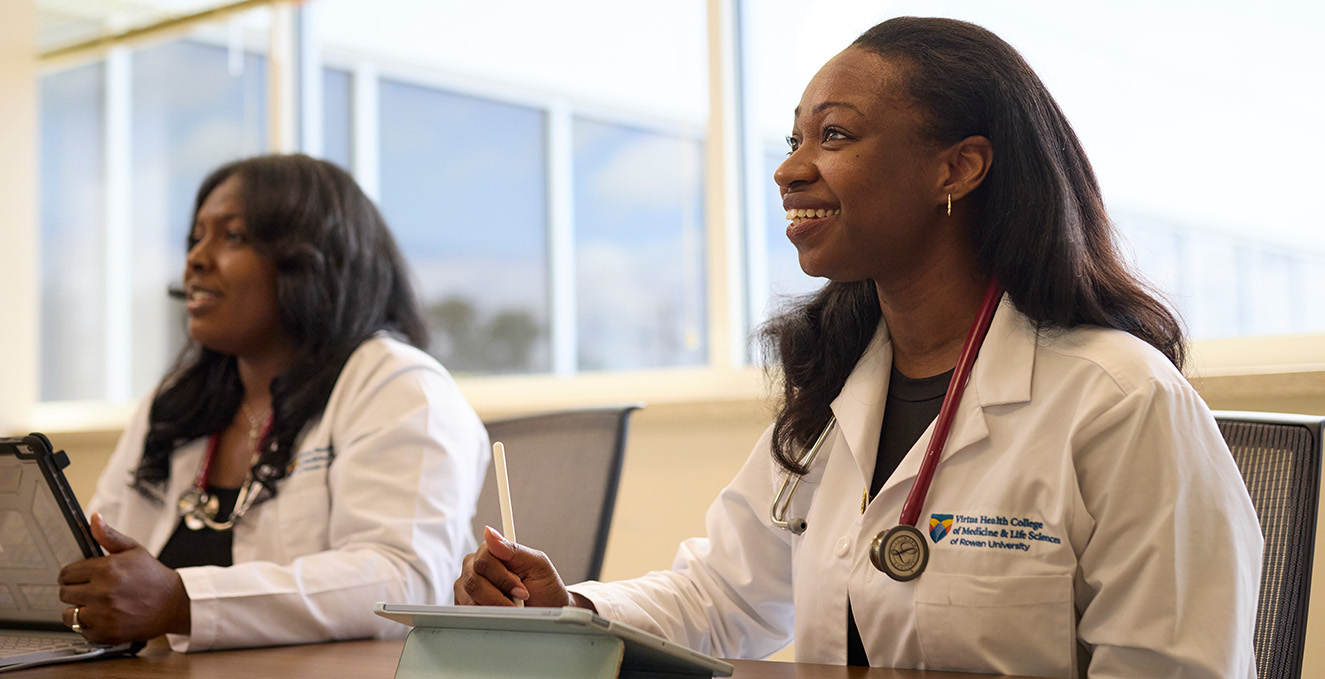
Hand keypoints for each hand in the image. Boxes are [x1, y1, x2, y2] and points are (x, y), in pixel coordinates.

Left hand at [57, 513, 190, 643]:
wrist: (174, 603)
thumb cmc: (153, 576)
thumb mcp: (134, 550)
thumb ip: (109, 536)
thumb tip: (94, 519)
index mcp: (107, 569)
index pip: (66, 574)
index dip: (71, 575)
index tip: (80, 578)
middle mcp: (103, 592)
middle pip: (64, 594)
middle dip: (74, 591)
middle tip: (89, 591)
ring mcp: (105, 614)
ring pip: (69, 615)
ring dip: (79, 611)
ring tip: (95, 606)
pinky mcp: (108, 633)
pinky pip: (82, 631)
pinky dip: (90, 627)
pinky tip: (103, 618)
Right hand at [455, 526, 574, 606]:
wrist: (547, 611)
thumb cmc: (544, 587)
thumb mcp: (538, 566)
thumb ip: (514, 550)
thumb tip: (489, 532)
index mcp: (492, 551)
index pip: (484, 559)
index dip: (502, 578)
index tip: (521, 591)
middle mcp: (475, 565)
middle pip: (474, 580)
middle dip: (498, 596)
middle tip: (518, 602)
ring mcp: (466, 585)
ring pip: (469, 598)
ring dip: (494, 606)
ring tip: (511, 608)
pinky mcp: (464, 604)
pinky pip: (468, 612)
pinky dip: (486, 615)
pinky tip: (499, 613)